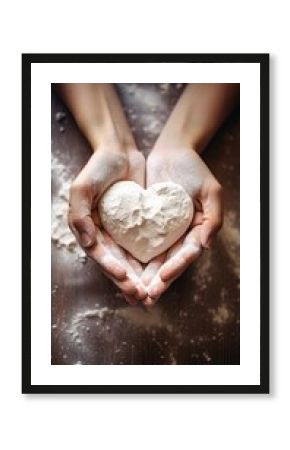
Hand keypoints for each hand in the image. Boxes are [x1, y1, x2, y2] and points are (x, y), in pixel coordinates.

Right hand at [68, 144, 146, 303]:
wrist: (120, 152)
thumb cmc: (98, 168)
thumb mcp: (82, 188)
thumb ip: (80, 215)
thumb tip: (88, 244)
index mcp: (88, 230)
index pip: (100, 255)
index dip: (111, 269)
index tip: (125, 279)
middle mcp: (103, 235)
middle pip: (116, 264)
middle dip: (128, 282)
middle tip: (141, 296)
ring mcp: (120, 233)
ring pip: (130, 261)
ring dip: (140, 279)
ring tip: (151, 294)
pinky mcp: (136, 228)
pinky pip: (143, 248)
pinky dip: (150, 262)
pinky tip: (160, 274)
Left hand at [142, 145, 222, 304]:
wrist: (172, 152)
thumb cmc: (194, 169)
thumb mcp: (211, 191)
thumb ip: (213, 218)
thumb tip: (206, 246)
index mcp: (197, 232)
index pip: (186, 255)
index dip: (175, 267)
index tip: (162, 278)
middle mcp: (180, 236)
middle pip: (168, 263)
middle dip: (157, 281)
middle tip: (145, 297)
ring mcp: (162, 233)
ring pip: (153, 260)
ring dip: (143, 277)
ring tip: (132, 292)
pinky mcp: (146, 226)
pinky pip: (139, 245)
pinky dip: (132, 260)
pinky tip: (122, 271)